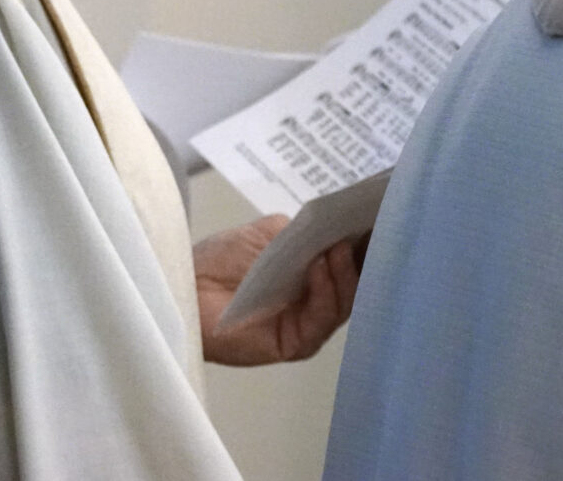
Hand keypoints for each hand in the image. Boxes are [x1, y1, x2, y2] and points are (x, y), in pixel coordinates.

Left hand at [195, 215, 360, 365]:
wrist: (186, 285)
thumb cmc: (222, 259)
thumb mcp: (271, 233)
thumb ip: (306, 231)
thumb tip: (341, 227)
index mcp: (313, 277)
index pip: (348, 263)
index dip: (363, 243)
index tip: (376, 218)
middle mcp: (316, 302)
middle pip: (354, 285)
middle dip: (361, 257)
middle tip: (367, 231)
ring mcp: (309, 325)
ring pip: (343, 304)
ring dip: (344, 273)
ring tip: (338, 247)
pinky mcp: (296, 344)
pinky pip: (321, 320)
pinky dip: (325, 291)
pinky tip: (320, 266)